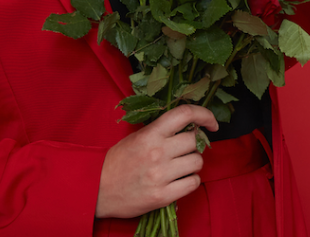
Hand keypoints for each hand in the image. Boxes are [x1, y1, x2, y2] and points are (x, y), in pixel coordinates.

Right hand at [94, 105, 217, 218]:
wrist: (98, 188)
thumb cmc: (117, 161)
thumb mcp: (136, 137)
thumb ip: (160, 130)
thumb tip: (190, 125)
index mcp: (150, 134)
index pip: (184, 114)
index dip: (204, 115)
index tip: (211, 123)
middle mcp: (157, 152)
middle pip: (194, 140)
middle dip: (194, 144)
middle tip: (184, 149)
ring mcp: (161, 175)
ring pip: (197, 162)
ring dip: (192, 163)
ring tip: (179, 166)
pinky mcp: (163, 195)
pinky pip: (193, 183)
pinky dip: (190, 181)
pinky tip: (179, 180)